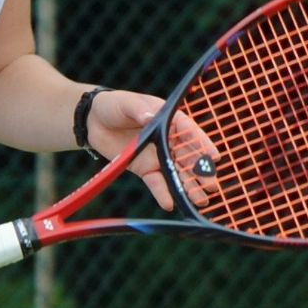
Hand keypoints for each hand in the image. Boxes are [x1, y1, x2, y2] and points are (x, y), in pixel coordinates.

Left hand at [86, 89, 218, 211]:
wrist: (93, 121)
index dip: (202, 144)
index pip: (190, 131)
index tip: (214, 157)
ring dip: (188, 186)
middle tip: (212, 185)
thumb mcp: (127, 103)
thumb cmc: (115, 105)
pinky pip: (156, 182)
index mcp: (170, 120)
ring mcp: (158, 156)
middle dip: (200, 171)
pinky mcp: (145, 169)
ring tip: (201, 200)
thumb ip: (139, 109)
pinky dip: (162, 193)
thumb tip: (149, 117)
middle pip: (188, 156)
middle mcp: (168, 139)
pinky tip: (170, 204)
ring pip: (177, 172)